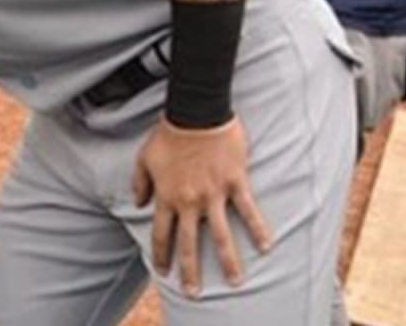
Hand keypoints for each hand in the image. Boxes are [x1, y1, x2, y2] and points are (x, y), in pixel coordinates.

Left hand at [131, 115, 271, 298]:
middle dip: (191, 270)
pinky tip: (266, 247)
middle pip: (190, 243)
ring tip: (235, 281)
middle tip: (194, 293)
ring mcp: (214, 194)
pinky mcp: (235, 183)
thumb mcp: (144, 158)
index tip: (164, 272)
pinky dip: (258, 229)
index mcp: (166, 197)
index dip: (162, 255)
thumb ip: (140, 183)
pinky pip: (248, 211)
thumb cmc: (168, 134)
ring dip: (228, 261)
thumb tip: (138, 204)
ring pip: (222, 235)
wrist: (195, 113)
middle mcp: (189, 201)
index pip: (162, 234)